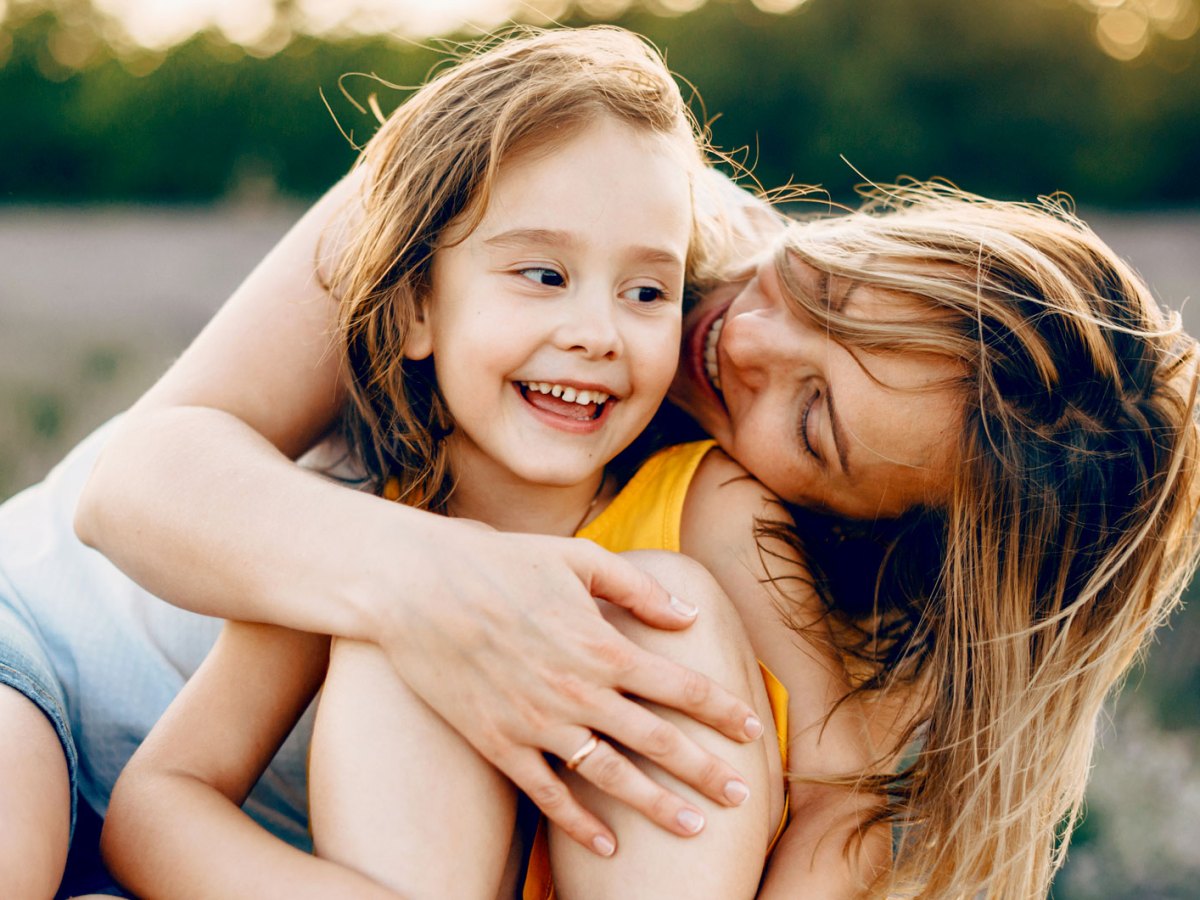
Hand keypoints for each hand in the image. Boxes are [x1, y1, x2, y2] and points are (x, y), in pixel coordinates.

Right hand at [372, 522, 763, 855]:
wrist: (416, 586)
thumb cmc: (499, 561)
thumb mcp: (576, 559)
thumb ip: (637, 589)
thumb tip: (687, 615)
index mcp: (602, 644)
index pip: (681, 687)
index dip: (722, 710)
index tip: (752, 730)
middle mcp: (578, 691)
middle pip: (658, 740)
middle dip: (705, 769)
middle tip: (740, 795)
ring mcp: (537, 723)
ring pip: (611, 776)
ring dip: (657, 805)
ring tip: (694, 827)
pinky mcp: (498, 743)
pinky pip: (547, 794)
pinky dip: (579, 823)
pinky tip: (607, 844)